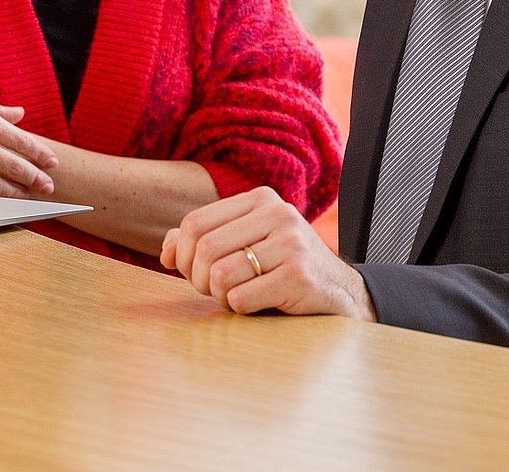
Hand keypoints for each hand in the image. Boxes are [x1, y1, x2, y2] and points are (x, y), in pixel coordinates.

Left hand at [160, 186, 375, 318]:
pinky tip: (257, 305)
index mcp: (261, 199)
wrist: (341, 293)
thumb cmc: (282, 268)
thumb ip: (205, 240)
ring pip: (220, 274)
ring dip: (219, 296)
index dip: (183, 254)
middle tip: (211, 291)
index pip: (195, 222)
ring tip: (235, 297)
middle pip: (204, 248)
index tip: (191, 272)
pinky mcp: (299, 277)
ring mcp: (291, 244)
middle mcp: (277, 214)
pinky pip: (241, 298)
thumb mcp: (247, 243)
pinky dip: (239, 308)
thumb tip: (167, 250)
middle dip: (197, 278)